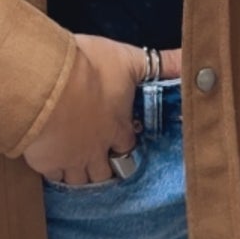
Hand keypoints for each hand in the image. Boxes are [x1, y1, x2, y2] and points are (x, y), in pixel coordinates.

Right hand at [21, 34, 182, 185]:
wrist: (47, 83)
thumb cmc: (88, 69)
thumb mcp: (129, 59)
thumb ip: (164, 63)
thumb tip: (194, 61)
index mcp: (118, 126)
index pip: (127, 145)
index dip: (125, 143)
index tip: (122, 140)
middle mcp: (97, 148)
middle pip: (103, 171)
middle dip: (103, 168)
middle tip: (100, 163)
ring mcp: (71, 158)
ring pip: (79, 179)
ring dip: (80, 175)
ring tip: (78, 170)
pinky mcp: (45, 161)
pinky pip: (52, 176)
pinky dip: (53, 171)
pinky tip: (51, 165)